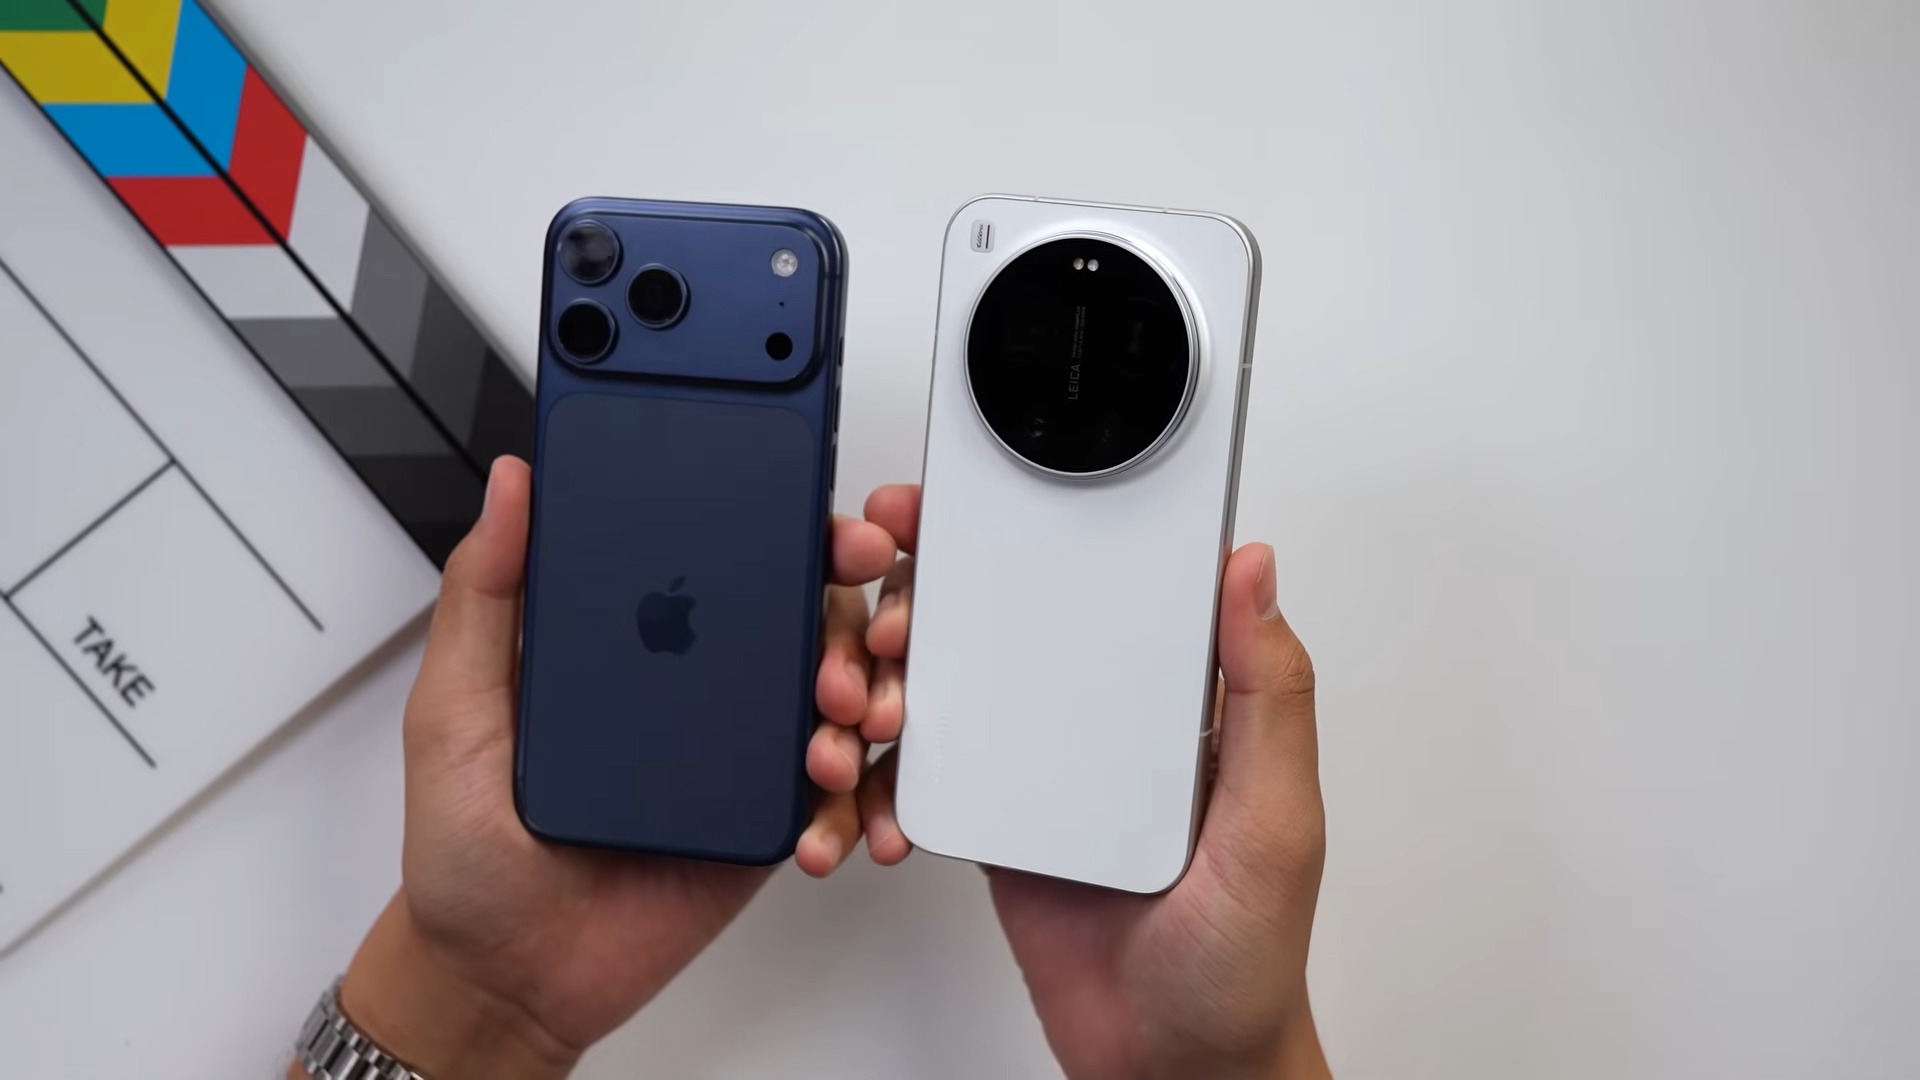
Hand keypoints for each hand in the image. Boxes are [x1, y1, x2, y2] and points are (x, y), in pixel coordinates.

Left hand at [326, 457, 896, 1077]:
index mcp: (635, 633)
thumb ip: (484, 593)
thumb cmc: (467, 848)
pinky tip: (830, 811)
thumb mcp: (454, 706)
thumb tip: (512, 486)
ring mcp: (739, 749)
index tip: (834, 534)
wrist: (502, 976)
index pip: (730, 556)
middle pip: (808, 617)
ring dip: (864, 705)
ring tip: (834, 740)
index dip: (796, 534)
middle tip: (844, 658)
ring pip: (838, 697)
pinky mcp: (765, 819)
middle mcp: (698, 679)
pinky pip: (837, 793)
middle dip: (854, 625)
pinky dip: (856, 797)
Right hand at [856, 485, 1331, 1079]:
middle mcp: (1103, 720)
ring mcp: (1043, 770)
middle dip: (924, 600)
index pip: (1099, 584)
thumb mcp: (1273, 821)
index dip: (1029, 531)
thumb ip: (1266, 698)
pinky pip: (929, 774)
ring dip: (890, 680)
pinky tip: (868, 782)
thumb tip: (1252, 573)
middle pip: (1002, 622)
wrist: (1172, 1067)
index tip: (961, 507)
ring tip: (859, 704)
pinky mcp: (998, 821)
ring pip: (951, 687)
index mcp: (1172, 700)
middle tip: (882, 616)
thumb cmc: (1242, 959)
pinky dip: (888, 774)